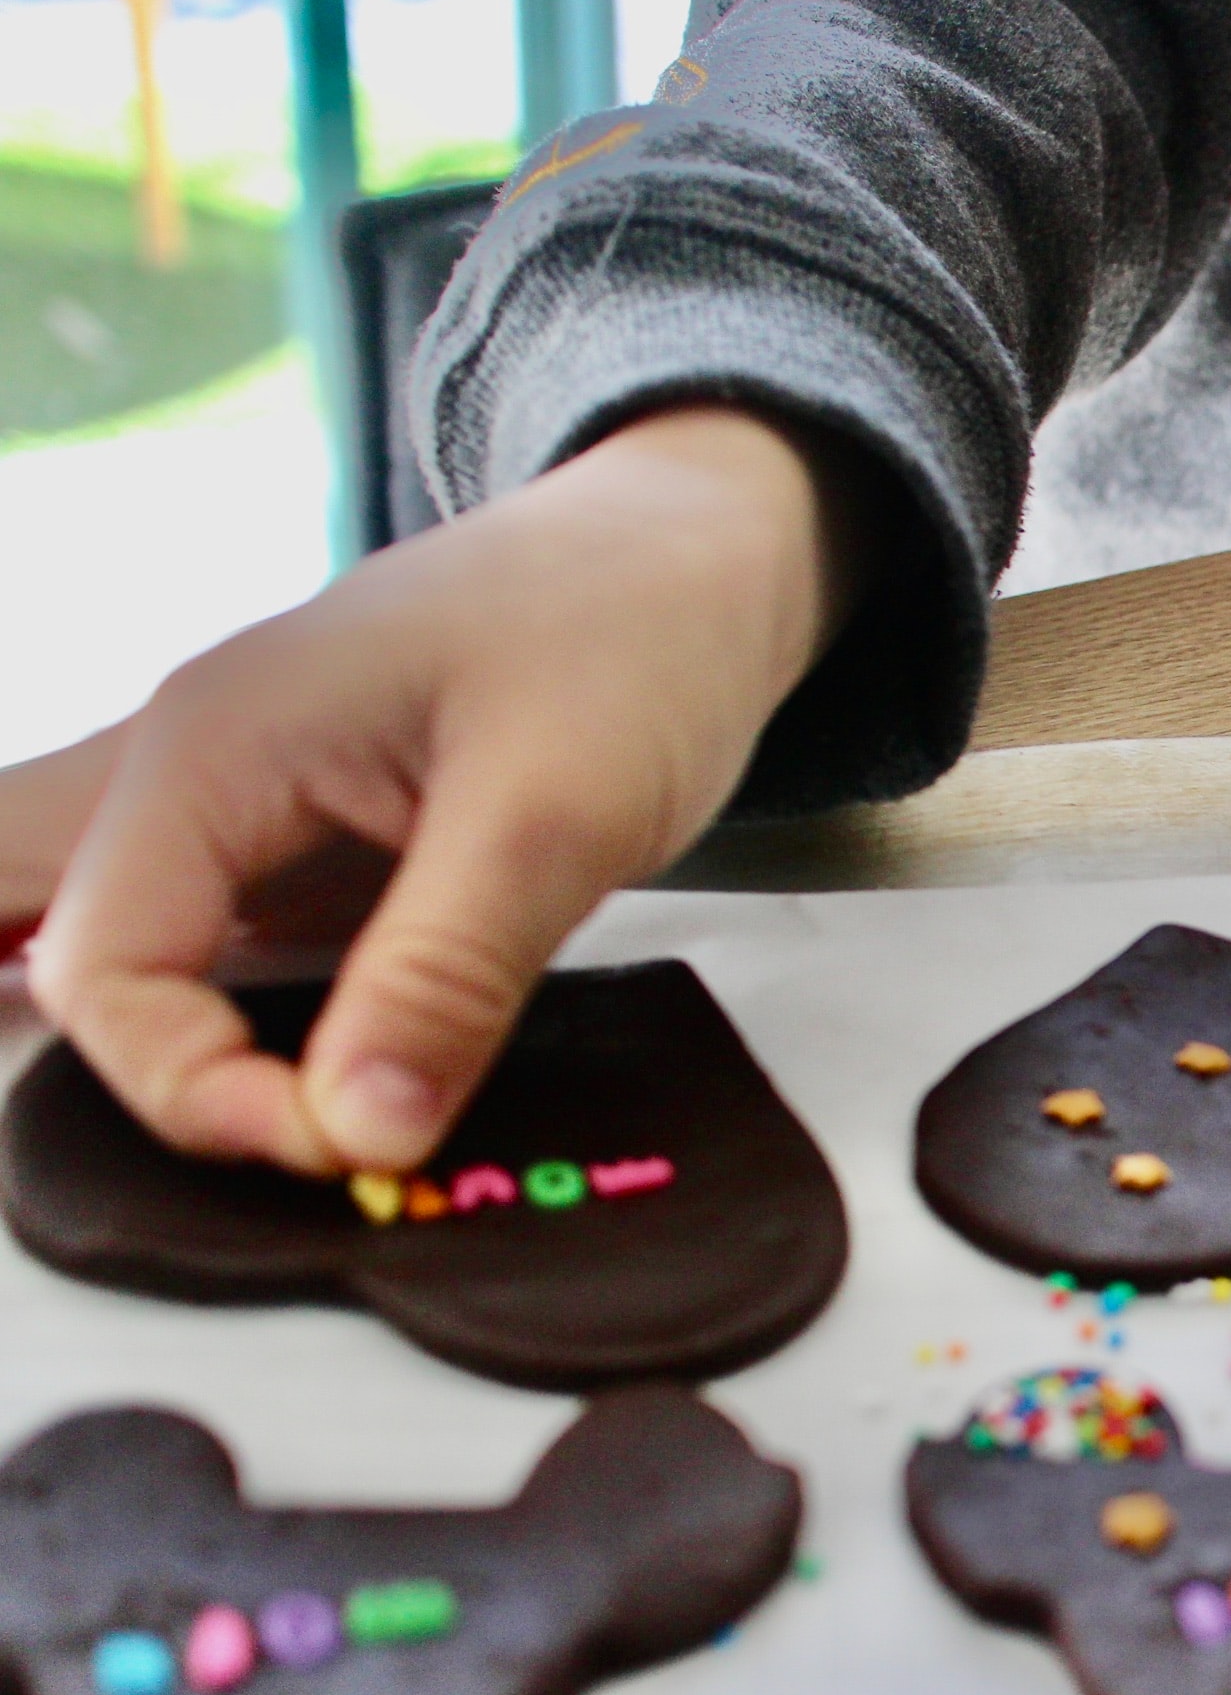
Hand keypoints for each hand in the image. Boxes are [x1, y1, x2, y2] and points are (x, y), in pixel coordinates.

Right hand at [7, 404, 859, 1176]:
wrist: (702, 547)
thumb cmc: (635, 638)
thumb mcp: (559, 814)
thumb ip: (446, 977)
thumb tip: (358, 1133)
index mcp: (213, 744)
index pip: (106, 969)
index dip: (197, 1089)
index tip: (349, 1144)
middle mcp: (189, 764)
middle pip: (59, 941)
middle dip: (130, 1064)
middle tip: (275, 1146)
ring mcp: (238, 796)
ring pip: (115, 934)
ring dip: (161, 1041)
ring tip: (259, 1120)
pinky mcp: (302, 831)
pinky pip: (205, 933)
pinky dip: (221, 1011)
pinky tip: (277, 1069)